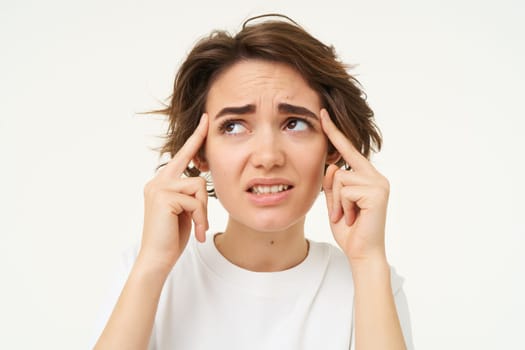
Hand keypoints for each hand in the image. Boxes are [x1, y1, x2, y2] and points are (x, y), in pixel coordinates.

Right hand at [139, 114, 208, 271]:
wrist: (157, 259)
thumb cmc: (172, 237)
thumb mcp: (183, 211)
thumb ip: (188, 194)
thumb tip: (200, 182)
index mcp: (162, 183)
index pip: (182, 157)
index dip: (195, 138)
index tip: (205, 121)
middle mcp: (157, 181)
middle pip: (194, 170)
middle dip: (199, 161)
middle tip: (206, 132)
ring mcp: (159, 187)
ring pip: (199, 187)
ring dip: (204, 211)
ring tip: (198, 228)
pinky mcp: (164, 197)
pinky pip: (195, 201)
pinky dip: (201, 218)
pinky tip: (196, 233)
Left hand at [320, 109, 389, 264]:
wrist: (362, 252)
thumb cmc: (349, 229)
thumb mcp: (335, 202)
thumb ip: (332, 183)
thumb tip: (332, 165)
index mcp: (367, 177)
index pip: (347, 151)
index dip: (334, 132)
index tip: (323, 113)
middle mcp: (376, 177)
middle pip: (338, 169)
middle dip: (333, 194)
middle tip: (343, 215)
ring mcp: (378, 183)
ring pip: (339, 179)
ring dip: (338, 203)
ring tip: (349, 217)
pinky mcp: (377, 192)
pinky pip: (345, 190)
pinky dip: (343, 207)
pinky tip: (353, 218)